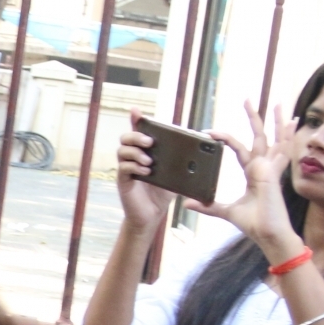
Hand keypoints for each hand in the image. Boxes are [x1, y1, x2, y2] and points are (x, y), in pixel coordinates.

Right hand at [115, 110, 174, 228]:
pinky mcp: (123, 181)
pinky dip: (134, 167)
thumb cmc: (163, 193)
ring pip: (122, 151)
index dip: (136, 119)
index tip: (136, 110)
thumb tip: (201, 154)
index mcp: (145, 152)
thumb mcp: (175, 175)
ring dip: (135, 153)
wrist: (152, 214)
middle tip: (149, 142)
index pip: (138, 131)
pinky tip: (146, 172)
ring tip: (149, 161)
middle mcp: (133, 157)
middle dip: (136, 136)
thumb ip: (183, 164)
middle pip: (126, 137)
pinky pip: (123, 168)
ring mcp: (126, 168)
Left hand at [190, 100, 301, 257]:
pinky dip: (284, 135)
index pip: (242, 149)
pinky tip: (290, 122)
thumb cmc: (255, 224)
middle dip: (255, 118)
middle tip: (248, 99)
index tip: (211, 132)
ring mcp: (271, 168)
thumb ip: (208, 206)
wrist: (268, 235)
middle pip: (260, 137)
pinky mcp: (273, 172)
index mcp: (254, 174)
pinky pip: (276, 149)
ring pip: (273, 138)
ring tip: (275, 101)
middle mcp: (264, 168)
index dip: (228, 139)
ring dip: (274, 120)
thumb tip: (188, 203)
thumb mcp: (226, 211)